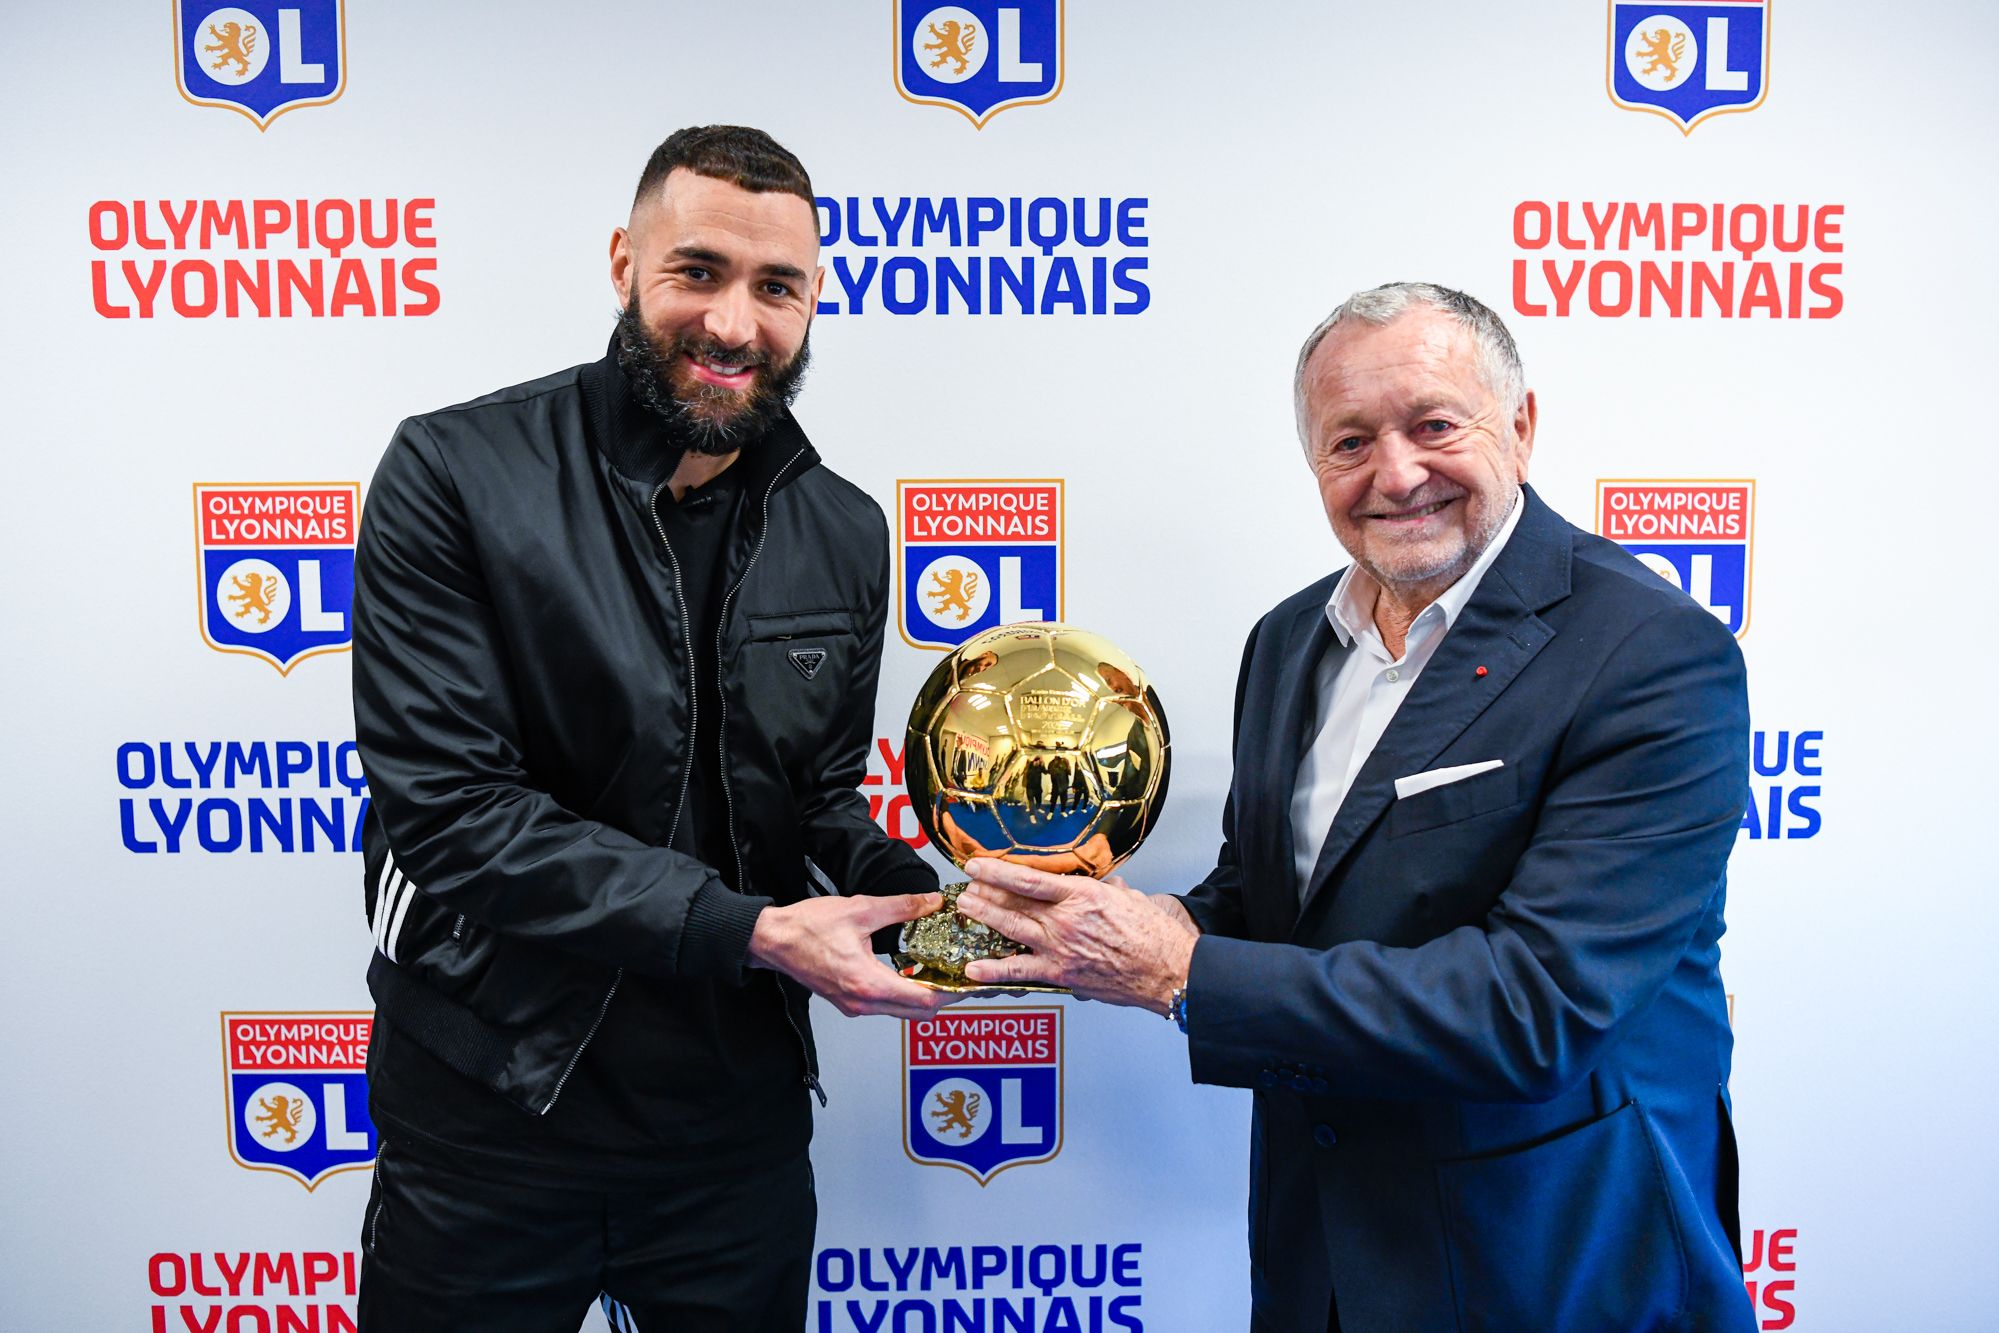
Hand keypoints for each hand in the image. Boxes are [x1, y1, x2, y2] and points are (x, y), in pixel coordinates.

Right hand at [749, 892, 954, 1019]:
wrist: (773, 940)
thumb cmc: (807, 927)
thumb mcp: (860, 909)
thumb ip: (901, 907)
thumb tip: (931, 902)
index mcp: (869, 983)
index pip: (924, 1000)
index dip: (951, 993)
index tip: (968, 981)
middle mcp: (863, 1002)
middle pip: (917, 1013)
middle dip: (942, 998)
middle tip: (959, 977)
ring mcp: (854, 1005)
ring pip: (901, 1012)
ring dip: (922, 997)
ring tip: (938, 972)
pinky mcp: (848, 1001)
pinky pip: (884, 1006)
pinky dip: (902, 994)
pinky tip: (909, 972)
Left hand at [955, 860, 1195, 1013]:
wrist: (1167, 970)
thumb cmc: (1153, 935)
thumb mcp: (1129, 898)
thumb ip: (1108, 889)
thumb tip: (1105, 885)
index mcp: (1082, 895)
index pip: (1030, 879)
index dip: (998, 871)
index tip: (978, 865)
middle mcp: (1066, 920)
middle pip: (1015, 903)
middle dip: (985, 893)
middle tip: (965, 887)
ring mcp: (1060, 949)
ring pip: (1012, 930)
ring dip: (985, 918)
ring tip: (966, 908)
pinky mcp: (1061, 975)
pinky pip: (1020, 972)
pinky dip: (994, 971)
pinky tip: (973, 968)